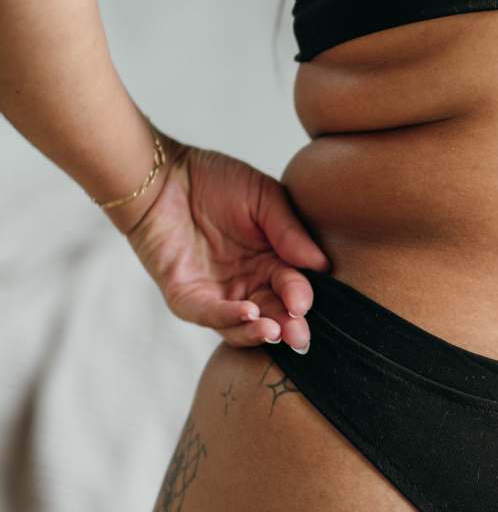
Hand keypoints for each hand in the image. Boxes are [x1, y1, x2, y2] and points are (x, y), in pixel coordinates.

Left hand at [120, 131, 331, 348]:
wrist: (162, 174)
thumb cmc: (213, 180)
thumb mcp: (264, 198)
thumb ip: (290, 231)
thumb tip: (322, 265)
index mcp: (271, 261)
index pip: (292, 287)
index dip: (300, 297)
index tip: (304, 302)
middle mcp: (247, 283)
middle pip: (274, 314)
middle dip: (288, 328)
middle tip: (300, 337)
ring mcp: (217, 294)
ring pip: (243, 326)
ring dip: (261, 332)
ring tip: (276, 330)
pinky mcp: (188, 298)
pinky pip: (211, 315)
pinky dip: (231, 319)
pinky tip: (249, 315)